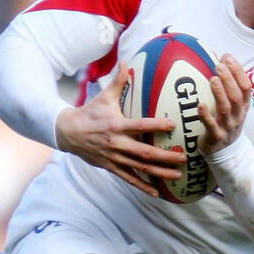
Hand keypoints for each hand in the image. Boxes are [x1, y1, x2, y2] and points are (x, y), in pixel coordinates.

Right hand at [54, 61, 184, 196]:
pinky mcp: (111, 167)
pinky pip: (129, 179)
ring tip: (178, 175)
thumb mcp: (104, 97)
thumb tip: (126, 61)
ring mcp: (114, 158)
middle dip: (166, 156)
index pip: (140, 125)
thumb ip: (118, 81)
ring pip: (140, 168)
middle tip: (184, 158)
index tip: (173, 125)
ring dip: (160, 173)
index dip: (157, 125)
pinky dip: (143, 186)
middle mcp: (117, 144)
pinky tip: (157, 192)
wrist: (68, 133)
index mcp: (117, 125)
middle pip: (145, 152)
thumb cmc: (90, 113)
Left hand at [197, 54, 252, 158]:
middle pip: (236, 95)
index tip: (228, 58)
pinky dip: (206, 115)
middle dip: (229, 79)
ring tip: (212, 78)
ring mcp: (227, 127)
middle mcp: (237, 116)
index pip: (246, 87)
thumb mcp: (233, 106)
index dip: (238, 71)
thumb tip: (222, 59)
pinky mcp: (215, 137)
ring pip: (226, 108)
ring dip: (220, 93)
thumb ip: (229, 86)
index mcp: (243, 107)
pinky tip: (200, 105)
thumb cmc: (226, 123)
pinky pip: (211, 125)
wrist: (225, 153)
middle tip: (219, 65)